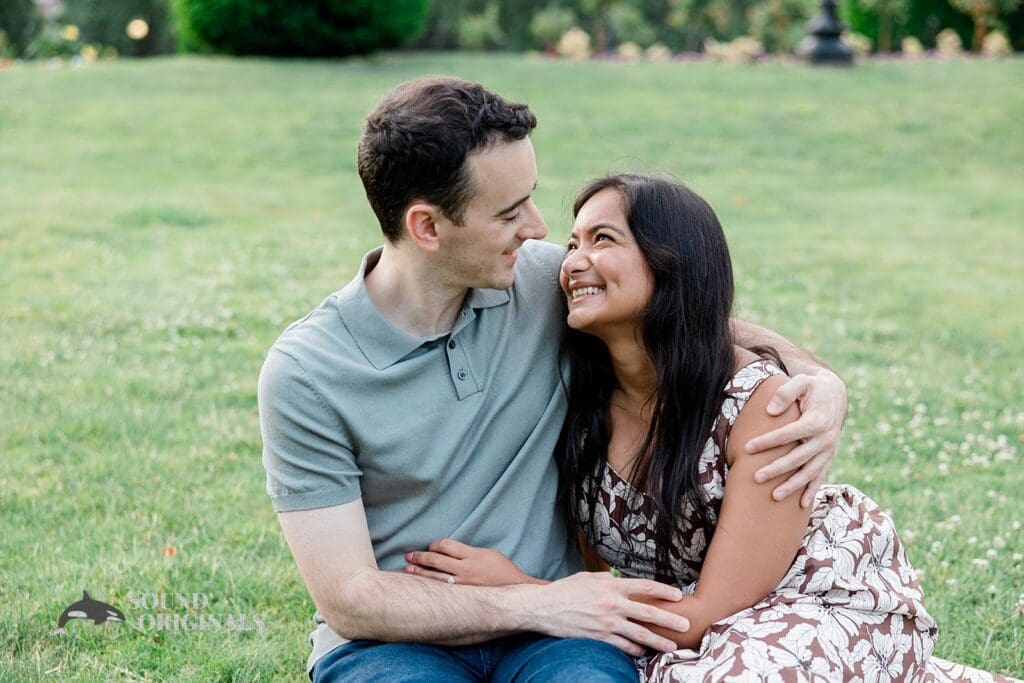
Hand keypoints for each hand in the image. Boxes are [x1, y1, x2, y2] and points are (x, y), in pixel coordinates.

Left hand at [405, 539, 534, 585]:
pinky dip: (430, 586)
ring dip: (419, 572)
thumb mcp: (488, 553)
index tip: (432, 546)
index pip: (446, 545)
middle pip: (436, 560)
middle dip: (420, 557)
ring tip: (407, 569)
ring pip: (435, 576)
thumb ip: (469, 552)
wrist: (515, 591)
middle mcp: (465, 569)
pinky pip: (442, 590)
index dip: (435, 544)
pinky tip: (421, 585)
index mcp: (472, 555)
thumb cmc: (503, 570)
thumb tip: (451, 552)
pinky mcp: (463, 596)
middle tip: (409, 556)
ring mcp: (463, 585)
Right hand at [522, 572, 689, 656]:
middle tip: (685, 625)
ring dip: (658, 642)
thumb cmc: (566, 589)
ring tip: (671, 647)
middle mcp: (612, 603)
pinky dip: (635, 651)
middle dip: (669, 619)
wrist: (544, 607)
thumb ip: (608, 579)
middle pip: (648, 613)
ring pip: (639, 635)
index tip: (678, 596)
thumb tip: (623, 580)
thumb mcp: (589, 577)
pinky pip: (622, 647)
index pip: (644, 586)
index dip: (663, 591)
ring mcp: (606, 623)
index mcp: (611, 585)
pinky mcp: (598, 637)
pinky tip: (643, 654)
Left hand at [745, 369, 847, 506]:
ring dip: (793, 486)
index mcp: (817, 421)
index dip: (767, 441)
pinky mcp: (829, 456)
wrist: (836, 393)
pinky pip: (821, 476)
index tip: (747, 448)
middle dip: (777, 469)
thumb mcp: (801, 381)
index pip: (787, 434)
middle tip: (756, 477)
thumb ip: (785, 393)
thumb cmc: (813, 387)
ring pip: (809, 472)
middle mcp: (825, 439)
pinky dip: (812, 490)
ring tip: (774, 496)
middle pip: (797, 458)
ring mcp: (829, 450)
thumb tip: (770, 412)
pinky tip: (802, 505)